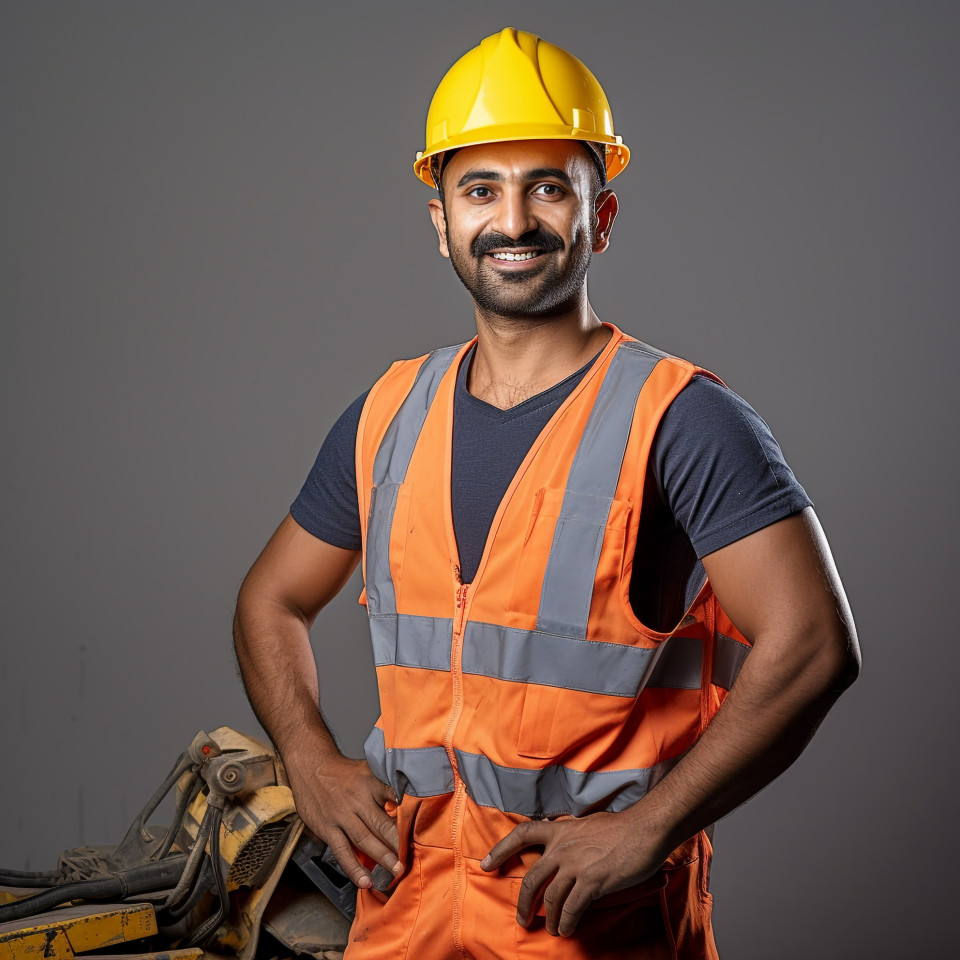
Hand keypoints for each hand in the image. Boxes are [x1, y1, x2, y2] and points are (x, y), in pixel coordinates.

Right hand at [283, 741, 400, 888]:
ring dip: (381, 857)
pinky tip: (365, 881)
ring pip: (364, 840)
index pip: (393, 797)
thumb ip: (386, 785)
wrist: (311, 766)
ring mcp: (341, 815)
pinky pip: (342, 851)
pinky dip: (353, 868)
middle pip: (381, 823)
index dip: (407, 812)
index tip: (421, 826)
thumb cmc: (344, 772)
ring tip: (395, 871)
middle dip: (397, 843)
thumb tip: (410, 799)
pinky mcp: (327, 829)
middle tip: (411, 858)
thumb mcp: (368, 769)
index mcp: (370, 783)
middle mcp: (357, 799)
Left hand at [480, 810, 667, 936]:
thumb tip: (565, 846)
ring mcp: (575, 864)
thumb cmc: (622, 828)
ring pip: (551, 898)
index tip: (486, 864)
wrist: (644, 829)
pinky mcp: (591, 881)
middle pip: (532, 879)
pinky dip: (567, 922)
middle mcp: (562, 847)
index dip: (501, 849)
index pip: (523, 834)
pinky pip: (571, 908)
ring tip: (553, 930)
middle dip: (524, 904)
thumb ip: (572, 836)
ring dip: (551, 919)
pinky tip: (568, 929)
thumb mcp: (588, 824)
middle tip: (523, 919)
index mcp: (560, 830)